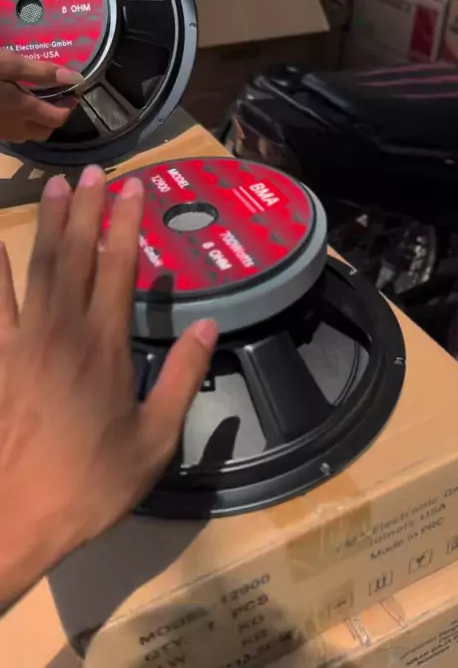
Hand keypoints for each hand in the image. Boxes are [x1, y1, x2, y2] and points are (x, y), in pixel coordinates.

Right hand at [0, 49, 82, 142]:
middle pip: (44, 132)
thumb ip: (40, 72)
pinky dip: (21, 124)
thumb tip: (75, 78)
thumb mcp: (8, 63)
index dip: (69, 108)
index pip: (57, 118)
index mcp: (24, 109)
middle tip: (57, 99)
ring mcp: (1, 132)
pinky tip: (14, 108)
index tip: (73, 95)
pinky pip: (12, 133)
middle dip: (55, 118)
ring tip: (37, 103)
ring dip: (37, 124)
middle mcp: (14, 127)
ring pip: (27, 135)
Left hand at [0, 167, 217, 604]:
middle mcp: (64, 329)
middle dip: (87, 208)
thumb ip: (182, 377)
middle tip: (94, 170)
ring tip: (55, 185)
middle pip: (76, 255)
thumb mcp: (156, 438)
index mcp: (105, 345)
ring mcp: (23, 340)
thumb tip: (210, 325)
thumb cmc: (93, 482)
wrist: (16, 515)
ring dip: (48, 224)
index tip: (135, 188)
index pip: (119, 268)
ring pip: (37, 267)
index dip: (127, 224)